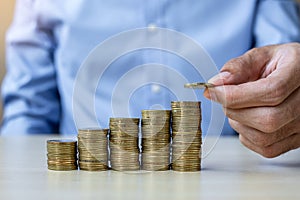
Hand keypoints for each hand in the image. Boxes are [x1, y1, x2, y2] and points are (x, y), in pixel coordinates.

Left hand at [204, 43, 299, 157]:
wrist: (298, 77)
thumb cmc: (280, 65)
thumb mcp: (261, 56)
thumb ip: (238, 67)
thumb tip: (215, 83)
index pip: (271, 92)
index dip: (236, 95)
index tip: (212, 91)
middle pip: (268, 119)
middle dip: (235, 110)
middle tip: (226, 98)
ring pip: (264, 137)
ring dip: (239, 123)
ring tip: (239, 106)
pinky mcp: (296, 141)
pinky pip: (266, 148)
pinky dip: (247, 135)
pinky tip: (247, 119)